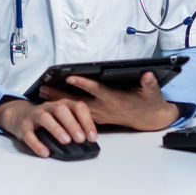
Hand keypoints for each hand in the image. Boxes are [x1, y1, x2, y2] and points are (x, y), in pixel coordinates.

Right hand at [0, 97, 96, 158]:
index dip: (87, 121)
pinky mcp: (24, 125)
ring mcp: (35, 115)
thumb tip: (90, 141)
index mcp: (63, 104)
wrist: (19, 115)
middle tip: (80, 139)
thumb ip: (75, 126)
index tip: (92, 137)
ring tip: (65, 141)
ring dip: (56, 129)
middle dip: (73, 124)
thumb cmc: (47, 119)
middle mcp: (50, 107)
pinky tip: (44, 152)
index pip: (78, 107)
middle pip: (62, 110)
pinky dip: (36, 144)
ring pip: (45, 118)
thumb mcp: (62, 118)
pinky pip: (29, 133)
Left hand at [38, 71, 178, 131]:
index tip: (70, 77)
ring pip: (75, 109)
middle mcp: (104, 108)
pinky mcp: (98, 118)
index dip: (84, 84)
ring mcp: (100, 114)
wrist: (150, 119)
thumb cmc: (148, 103)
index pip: (97, 90)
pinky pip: (78, 114)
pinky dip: (66, 110)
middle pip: (78, 102)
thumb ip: (149, 83)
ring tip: (43, 94)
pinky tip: (55, 105)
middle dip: (60, 95)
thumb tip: (148, 75)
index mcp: (115, 99)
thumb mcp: (152, 92)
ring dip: (59, 101)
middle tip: (44, 87)